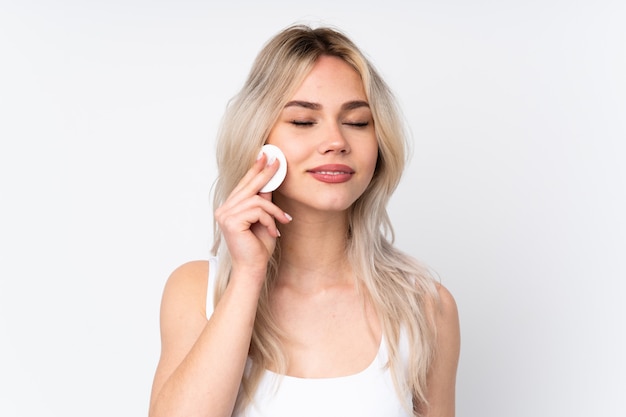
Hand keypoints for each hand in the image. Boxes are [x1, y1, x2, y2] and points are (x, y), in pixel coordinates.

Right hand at [214, 153, 291, 278]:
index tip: (265, 156)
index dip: (254, 170)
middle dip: (265, 174)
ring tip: (283, 221)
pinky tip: (274, 231)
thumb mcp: (265, 219)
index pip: (243, 185)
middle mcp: (224, 210)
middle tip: (278, 161)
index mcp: (229, 208)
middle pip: (248, 186)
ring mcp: (225, 215)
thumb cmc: (258, 248)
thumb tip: (269, 183)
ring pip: (257, 199)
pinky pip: (258, 210)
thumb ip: (264, 202)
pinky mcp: (231, 221)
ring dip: (274, 210)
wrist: (253, 269)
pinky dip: (270, 219)